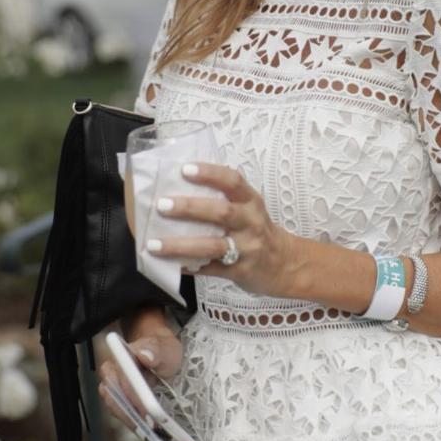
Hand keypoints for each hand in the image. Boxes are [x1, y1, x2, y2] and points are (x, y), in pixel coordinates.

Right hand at [99, 334, 182, 427]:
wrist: (160, 353)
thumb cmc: (163, 351)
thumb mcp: (166, 347)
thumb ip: (156, 350)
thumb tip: (144, 354)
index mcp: (122, 355)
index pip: (123, 377)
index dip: (134, 395)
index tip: (148, 410)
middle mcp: (111, 370)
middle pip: (115, 396)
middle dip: (131, 413)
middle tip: (150, 427)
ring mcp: (112, 386)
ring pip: (114, 407)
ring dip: (131, 420)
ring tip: (150, 432)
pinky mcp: (116, 399)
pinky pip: (119, 412)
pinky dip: (132, 422)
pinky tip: (146, 430)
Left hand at [146, 163, 299, 297]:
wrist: (285, 264)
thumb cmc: (256, 229)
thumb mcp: (248, 208)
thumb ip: (223, 197)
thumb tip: (178, 186)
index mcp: (251, 201)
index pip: (233, 181)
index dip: (209, 173)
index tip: (184, 169)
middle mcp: (251, 223)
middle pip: (221, 212)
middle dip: (189, 208)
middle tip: (161, 205)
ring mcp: (247, 249)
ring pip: (213, 246)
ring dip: (181, 245)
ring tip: (154, 244)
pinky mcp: (240, 271)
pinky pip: (210, 269)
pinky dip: (189, 266)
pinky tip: (170, 265)